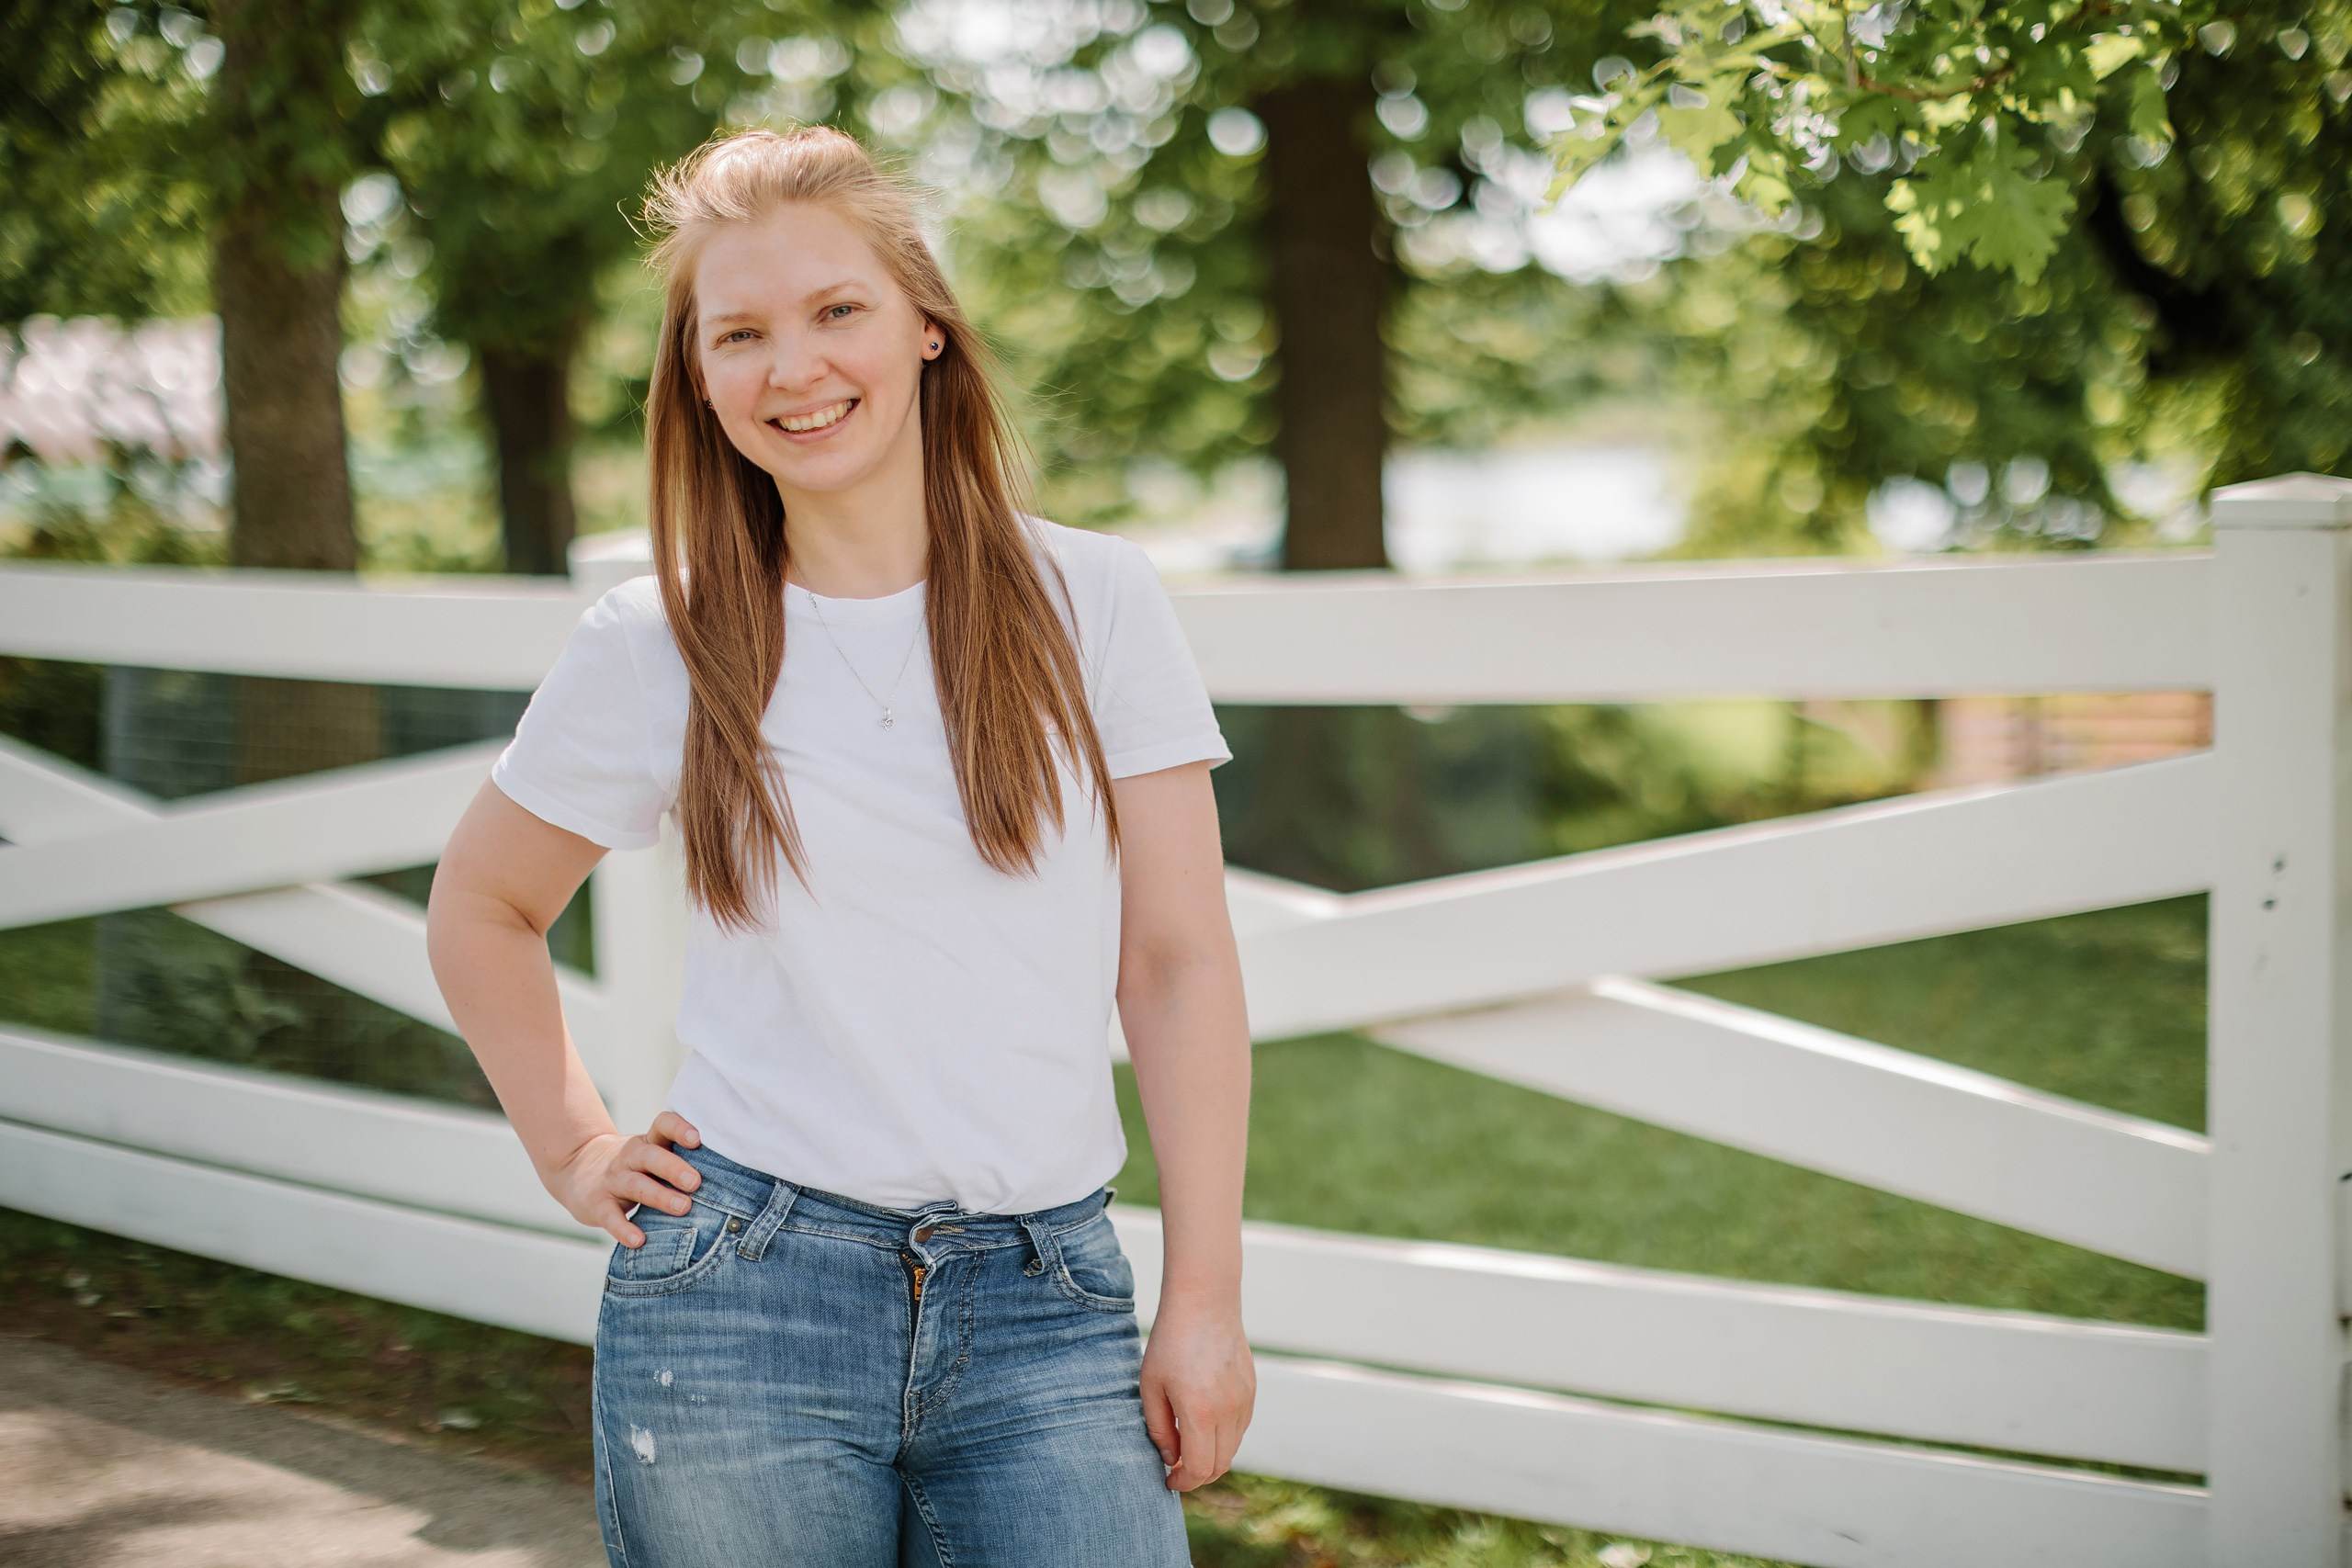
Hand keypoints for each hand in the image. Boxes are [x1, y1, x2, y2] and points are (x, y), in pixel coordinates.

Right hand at [548, 1111, 703, 1246]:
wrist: (576, 1168)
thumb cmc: (632, 1164)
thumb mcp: (650, 1153)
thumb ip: (679, 1159)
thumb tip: (729, 1174)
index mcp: (648, 1142)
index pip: (663, 1125)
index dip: (679, 1128)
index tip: (698, 1139)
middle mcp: (630, 1157)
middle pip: (651, 1156)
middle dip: (674, 1168)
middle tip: (696, 1182)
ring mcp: (612, 1180)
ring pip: (636, 1185)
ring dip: (660, 1196)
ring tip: (683, 1207)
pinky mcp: (597, 1204)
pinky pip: (611, 1217)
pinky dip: (624, 1229)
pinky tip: (639, 1240)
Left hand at [1140, 1292, 1254, 1490]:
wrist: (1205, 1303)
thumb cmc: (1170, 1342)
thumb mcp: (1150, 1386)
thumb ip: (1159, 1429)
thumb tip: (1171, 1458)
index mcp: (1200, 1413)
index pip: (1199, 1469)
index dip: (1183, 1483)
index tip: (1168, 1480)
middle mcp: (1228, 1412)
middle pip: (1219, 1465)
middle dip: (1197, 1475)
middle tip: (1176, 1468)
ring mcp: (1244, 1401)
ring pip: (1232, 1448)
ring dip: (1211, 1456)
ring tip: (1187, 1445)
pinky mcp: (1252, 1390)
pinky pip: (1240, 1428)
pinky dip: (1223, 1437)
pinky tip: (1204, 1422)